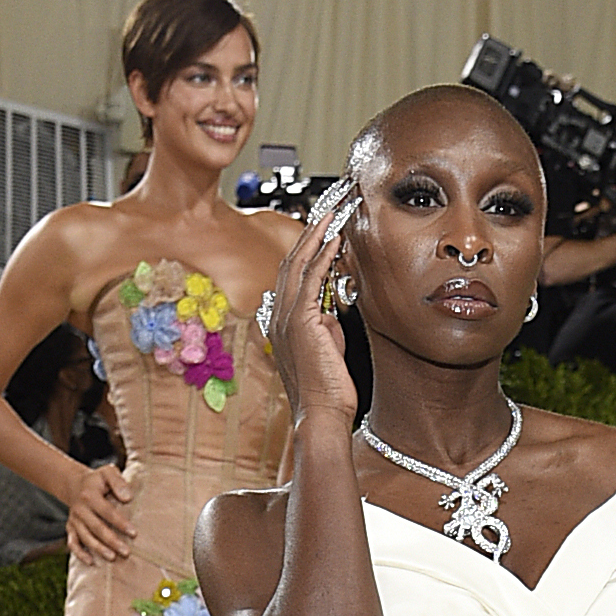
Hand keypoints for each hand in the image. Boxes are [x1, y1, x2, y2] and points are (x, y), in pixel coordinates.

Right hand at [65, 457, 136, 562]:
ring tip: (113, 557)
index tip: (133, 533)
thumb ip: (118, 482)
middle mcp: (80, 509)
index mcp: (90, 495)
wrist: (75, 484)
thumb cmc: (97, 480)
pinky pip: (73, 543)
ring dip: (99, 549)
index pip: (107, 511)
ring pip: (86, 537)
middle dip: (111, 541)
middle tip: (126, 552)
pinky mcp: (70, 528)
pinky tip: (91, 562)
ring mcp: (74, 520)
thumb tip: (128, 497)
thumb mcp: (108, 472)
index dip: (120, 523)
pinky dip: (80, 553)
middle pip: (96, 528)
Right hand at [263, 185, 359, 435]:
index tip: (327, 222)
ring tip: (336, 205)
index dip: (309, 243)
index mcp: (281, 320)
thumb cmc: (327, 391)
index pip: (294, 271)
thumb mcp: (327, 350)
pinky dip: (323, 252)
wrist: (321, 416)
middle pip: (293, 257)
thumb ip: (326, 327)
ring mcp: (286, 317)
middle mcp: (278, 314)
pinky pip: (310, 277)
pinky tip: (336, 234)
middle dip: (314, 226)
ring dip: (319, 230)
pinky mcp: (300, 321)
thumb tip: (332, 313)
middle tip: (333, 200)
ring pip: (299, 261)